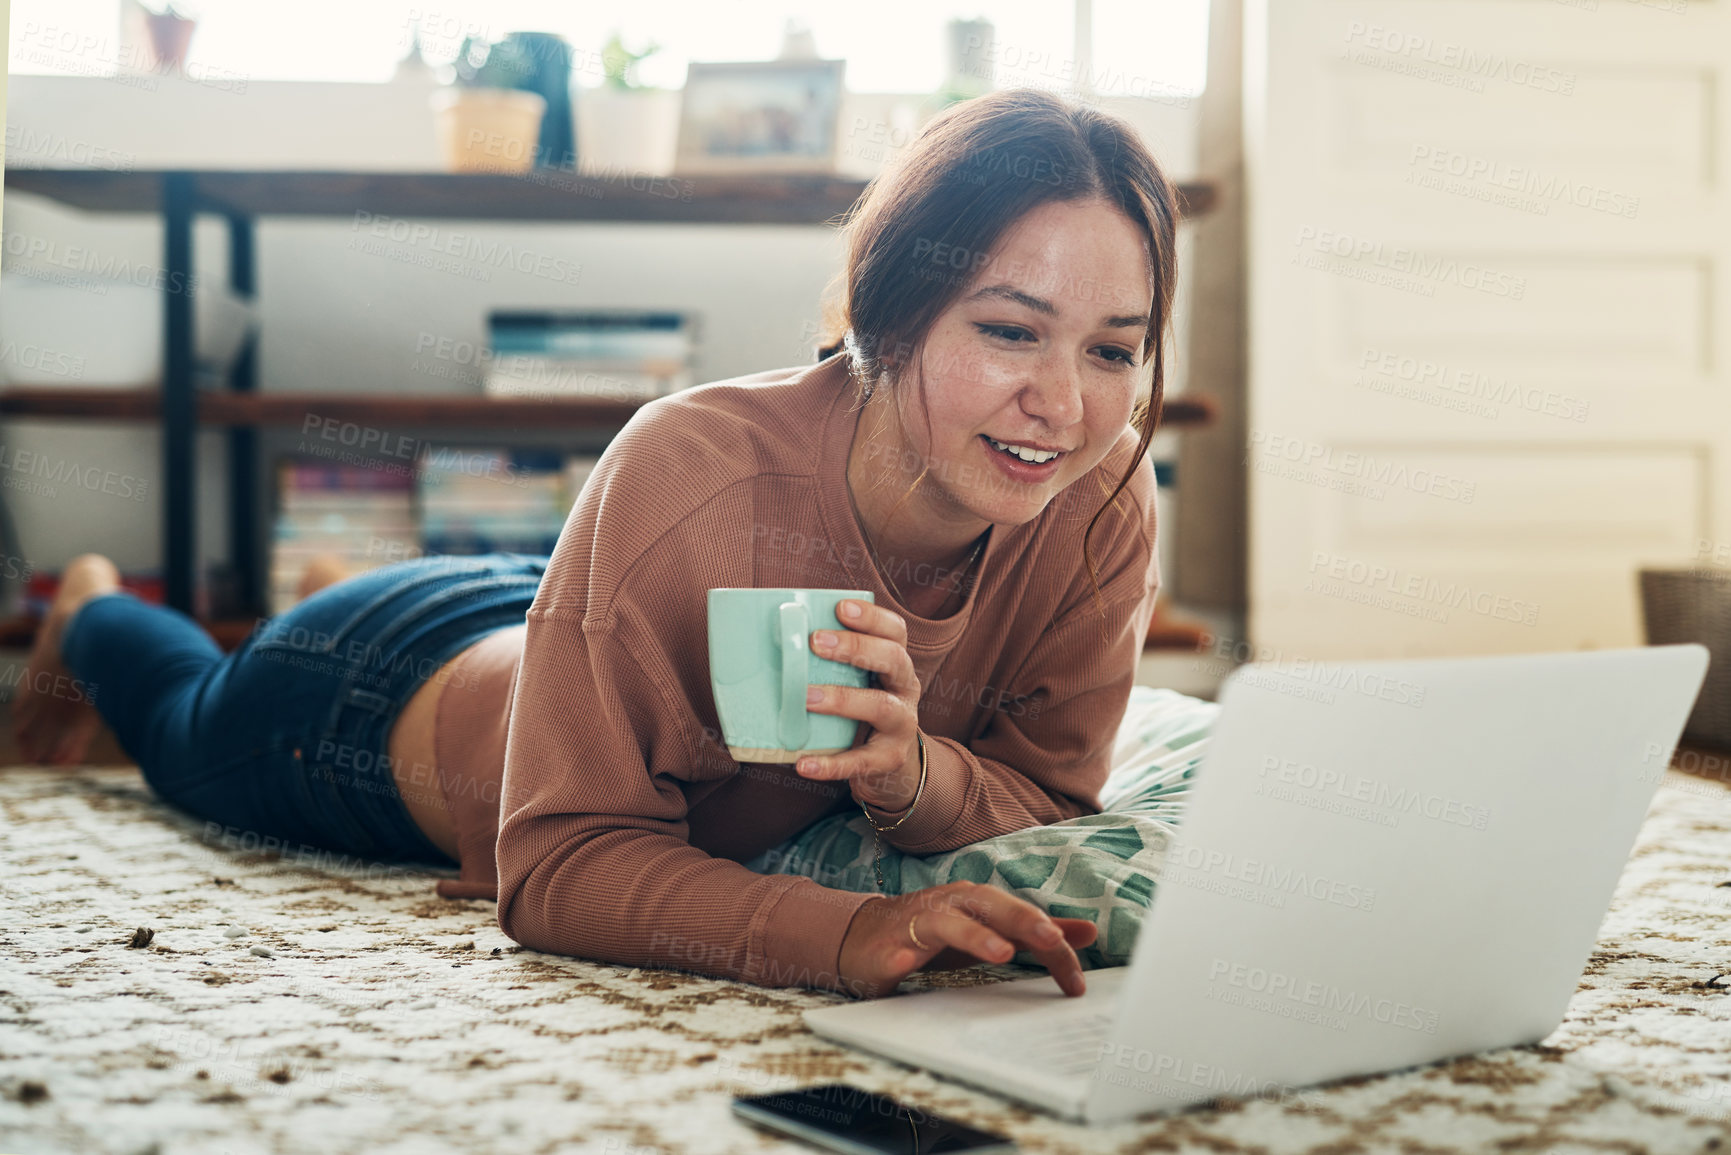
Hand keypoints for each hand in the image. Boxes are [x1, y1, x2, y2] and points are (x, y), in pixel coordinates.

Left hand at [796, 597, 921, 812]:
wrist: (890, 765)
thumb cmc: (860, 711)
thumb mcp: (855, 681)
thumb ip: (828, 662)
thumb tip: (769, 639)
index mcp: (895, 663)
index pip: (894, 631)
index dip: (872, 617)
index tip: (840, 607)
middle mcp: (905, 689)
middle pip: (894, 658)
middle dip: (856, 647)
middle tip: (816, 642)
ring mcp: (902, 725)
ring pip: (881, 706)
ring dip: (843, 698)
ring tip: (807, 697)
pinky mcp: (889, 759)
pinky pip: (861, 761)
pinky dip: (831, 764)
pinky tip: (803, 764)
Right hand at [837, 881, 1097, 998]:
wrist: (865, 934)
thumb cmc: (934, 932)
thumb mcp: (990, 931)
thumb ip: (1036, 933)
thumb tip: (1088, 931)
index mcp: (979, 903)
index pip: (1025, 920)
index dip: (1054, 948)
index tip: (1077, 983)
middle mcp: (952, 906)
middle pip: (991, 906)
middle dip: (1022, 920)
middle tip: (1051, 938)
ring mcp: (917, 923)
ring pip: (947, 923)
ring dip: (973, 935)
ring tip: (999, 952)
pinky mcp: (887, 947)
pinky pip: (895, 951)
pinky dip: (903, 955)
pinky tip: (910, 963)